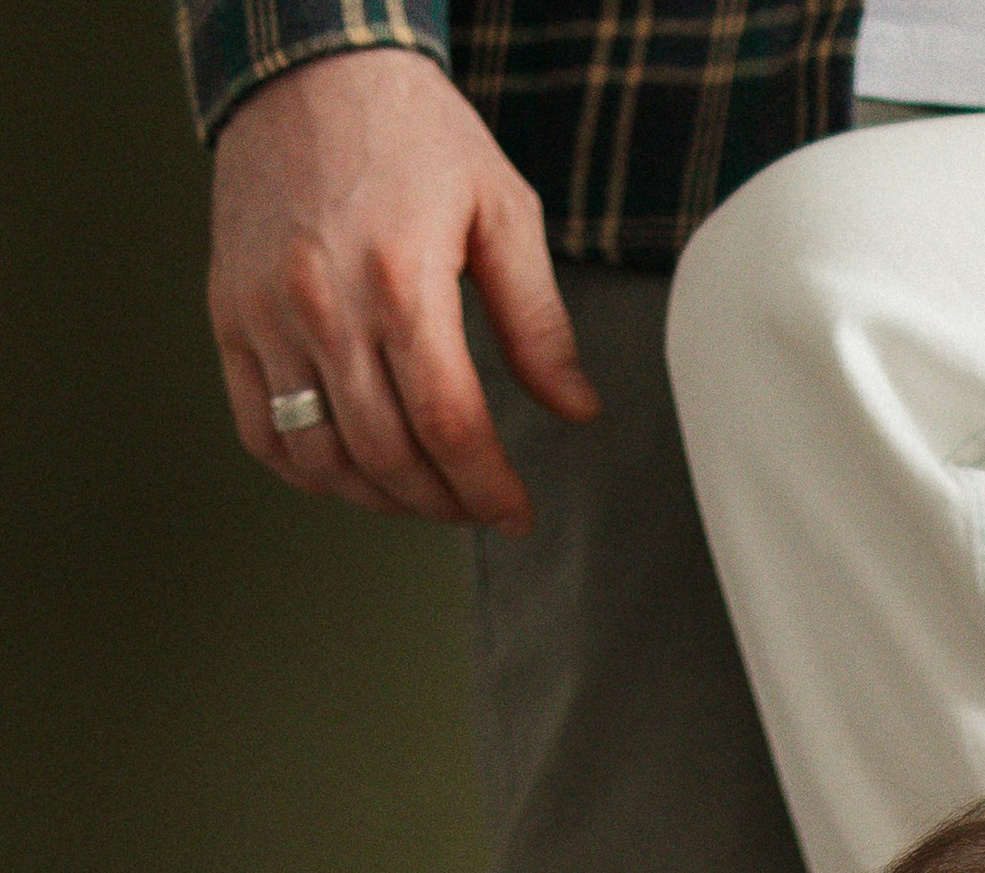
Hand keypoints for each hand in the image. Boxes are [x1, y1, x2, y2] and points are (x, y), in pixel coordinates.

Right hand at [207, 48, 597, 529]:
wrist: (308, 67)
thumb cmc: (409, 130)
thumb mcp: (501, 209)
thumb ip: (540, 320)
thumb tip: (575, 407)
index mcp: (401, 279)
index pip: (448, 424)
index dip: (487, 488)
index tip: (513, 511)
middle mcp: (324, 303)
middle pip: (387, 454)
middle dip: (442, 501)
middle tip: (474, 504)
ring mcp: (266, 313)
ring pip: (321, 457)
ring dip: (378, 499)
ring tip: (421, 493)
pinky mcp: (228, 314)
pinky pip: (258, 427)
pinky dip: (304, 471)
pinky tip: (348, 470)